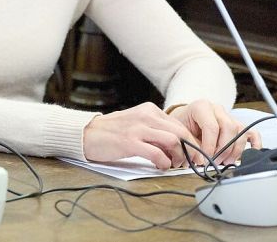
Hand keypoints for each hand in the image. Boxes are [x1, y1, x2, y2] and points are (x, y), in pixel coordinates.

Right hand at [83, 102, 198, 169]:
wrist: (86, 133)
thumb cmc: (111, 132)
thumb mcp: (136, 123)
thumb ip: (154, 131)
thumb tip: (176, 147)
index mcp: (149, 110)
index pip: (180, 125)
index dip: (190, 142)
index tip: (191, 154)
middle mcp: (146, 116)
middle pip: (181, 132)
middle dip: (189, 150)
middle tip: (186, 162)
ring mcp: (137, 128)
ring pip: (173, 141)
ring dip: (178, 157)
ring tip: (173, 164)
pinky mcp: (129, 142)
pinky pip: (157, 154)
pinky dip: (164, 163)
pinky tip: (160, 166)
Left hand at [168, 100, 260, 165]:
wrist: (184, 120)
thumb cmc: (182, 126)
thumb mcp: (181, 133)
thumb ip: (192, 145)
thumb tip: (203, 161)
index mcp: (201, 107)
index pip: (212, 126)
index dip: (210, 146)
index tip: (206, 159)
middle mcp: (217, 109)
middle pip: (229, 128)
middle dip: (224, 149)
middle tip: (216, 161)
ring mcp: (229, 116)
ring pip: (241, 131)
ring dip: (235, 150)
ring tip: (225, 161)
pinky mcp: (238, 125)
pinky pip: (252, 133)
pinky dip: (254, 144)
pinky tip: (250, 153)